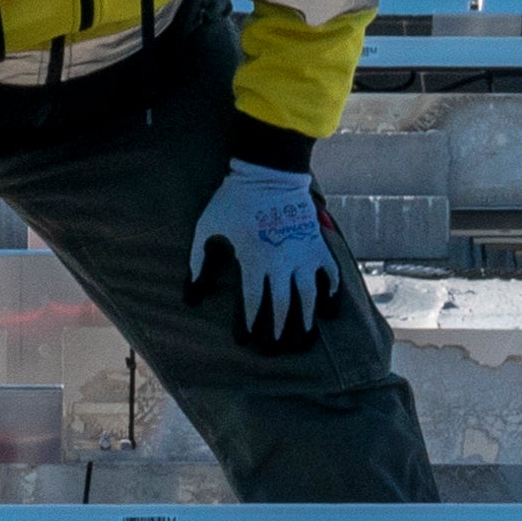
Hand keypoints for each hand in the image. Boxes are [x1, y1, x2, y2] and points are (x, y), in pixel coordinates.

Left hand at [192, 162, 337, 352]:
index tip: (247, 340)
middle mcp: (282, 262)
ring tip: (303, 339)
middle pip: (283, 306)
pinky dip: (332, 292)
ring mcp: (303, 254)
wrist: (268, 172)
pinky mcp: (317, 245)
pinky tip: (329, 309)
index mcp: (254, 260)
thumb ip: (197, 263)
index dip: (251, 325)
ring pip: (309, 296)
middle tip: (273, 348)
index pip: (254, 302)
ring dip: (306, 321)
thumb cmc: (233, 200)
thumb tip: (189, 298)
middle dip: (277, 331)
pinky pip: (331, 274)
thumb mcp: (206, 228)